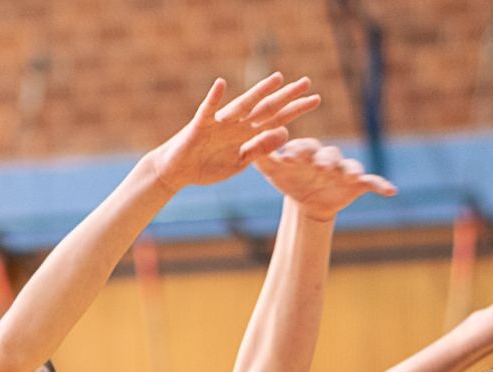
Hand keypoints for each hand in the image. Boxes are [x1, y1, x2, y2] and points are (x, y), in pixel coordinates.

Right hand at [149, 73, 320, 192]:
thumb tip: (285, 133)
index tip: (315, 99)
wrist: (177, 172)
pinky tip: (222, 84)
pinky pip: (208, 109)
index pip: (276, 118)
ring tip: (277, 79)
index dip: (295, 109)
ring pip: (243, 106)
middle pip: (265, 108)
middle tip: (307, 82)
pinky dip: (214, 98)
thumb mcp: (239, 163)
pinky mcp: (200, 125)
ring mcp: (219, 123)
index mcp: (247, 134)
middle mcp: (236, 124)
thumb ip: (261, 149)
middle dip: (285, 97)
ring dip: (258, 92)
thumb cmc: (206, 166)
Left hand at [255, 138, 396, 220]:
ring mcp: (343, 169)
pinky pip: (372, 182)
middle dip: (326, 160)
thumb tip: (244, 147)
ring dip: (351, 170)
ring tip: (352, 176)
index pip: (303, 148)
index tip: (290, 157)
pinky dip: (382, 185)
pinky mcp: (357, 182)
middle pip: (328, 155)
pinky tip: (391, 191)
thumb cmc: (288, 178)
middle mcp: (326, 157)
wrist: (307, 198)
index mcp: (306, 151)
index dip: (298, 152)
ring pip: (349, 166)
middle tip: (322, 166)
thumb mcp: (273, 171)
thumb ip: (261, 159)